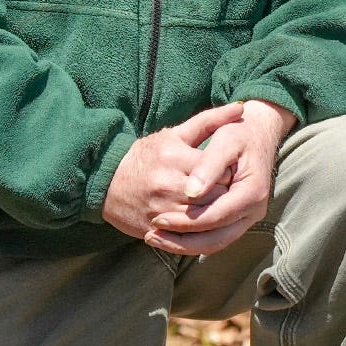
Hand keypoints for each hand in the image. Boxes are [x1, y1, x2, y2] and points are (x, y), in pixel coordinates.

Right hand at [100, 101, 246, 238]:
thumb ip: (209, 121)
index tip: (234, 172)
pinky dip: (200, 231)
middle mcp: (168, 185)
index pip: (219, 171)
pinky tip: (205, 223)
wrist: (105, 181)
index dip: (231, 173)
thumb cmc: (146, 156)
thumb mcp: (175, 135)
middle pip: (214, 197)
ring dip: (216, 214)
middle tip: (233, 191)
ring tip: (221, 205)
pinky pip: (188, 237)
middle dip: (227, 195)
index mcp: (174, 157)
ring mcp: (161, 209)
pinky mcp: (156, 229)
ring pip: (204, 219)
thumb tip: (240, 107)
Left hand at [145, 99, 295, 256]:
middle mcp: (254, 210)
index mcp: (252, 192)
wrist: (259, 132)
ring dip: (184, 245)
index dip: (187, 221)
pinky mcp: (238, 219)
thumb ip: (209, 165)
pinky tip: (168, 234)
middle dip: (181, 241)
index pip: (216, 216)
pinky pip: (214, 238)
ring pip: (215, 243)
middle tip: (151, 235)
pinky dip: (192, 240)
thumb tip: (192, 191)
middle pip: (216, 239)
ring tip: (154, 238)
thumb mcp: (226, 140)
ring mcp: (247, 217)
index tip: (158, 218)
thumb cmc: (239, 133)